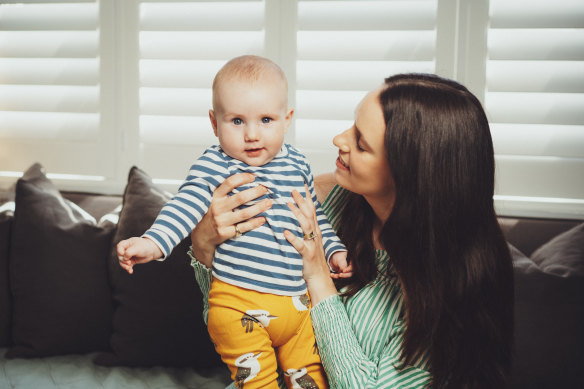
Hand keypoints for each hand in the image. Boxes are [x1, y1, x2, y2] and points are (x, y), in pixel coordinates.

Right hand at [117, 237, 162, 273]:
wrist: (153, 251)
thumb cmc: (145, 247)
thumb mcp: (137, 248)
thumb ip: (129, 252)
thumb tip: (124, 259)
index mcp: (127, 243)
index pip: (119, 247)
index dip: (120, 252)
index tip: (124, 255)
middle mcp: (126, 249)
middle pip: (120, 256)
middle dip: (123, 260)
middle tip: (129, 262)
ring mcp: (129, 256)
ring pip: (123, 262)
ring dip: (125, 266)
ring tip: (129, 268)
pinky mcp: (132, 261)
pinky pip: (128, 266)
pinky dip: (128, 269)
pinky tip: (130, 271)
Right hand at [190, 173, 271, 267]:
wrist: (202, 235)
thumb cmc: (212, 213)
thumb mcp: (214, 199)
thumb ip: (226, 190)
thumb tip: (247, 176)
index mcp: (215, 197)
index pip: (229, 183)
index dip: (242, 178)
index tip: (253, 176)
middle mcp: (218, 208)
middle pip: (240, 198)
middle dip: (255, 192)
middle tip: (265, 189)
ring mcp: (221, 221)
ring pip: (244, 213)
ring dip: (259, 207)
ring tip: (269, 203)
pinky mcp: (225, 233)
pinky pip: (244, 227)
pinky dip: (255, 223)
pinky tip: (263, 218)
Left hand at [284, 185, 337, 305]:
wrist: (320, 278)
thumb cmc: (312, 260)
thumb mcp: (310, 241)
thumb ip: (304, 229)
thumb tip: (296, 215)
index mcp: (315, 231)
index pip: (312, 210)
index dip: (307, 197)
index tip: (302, 185)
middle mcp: (315, 235)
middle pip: (309, 214)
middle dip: (301, 201)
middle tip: (293, 190)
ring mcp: (312, 244)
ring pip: (306, 226)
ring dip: (297, 214)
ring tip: (288, 205)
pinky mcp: (307, 255)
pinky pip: (300, 245)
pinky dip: (293, 238)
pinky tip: (285, 232)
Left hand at [329, 251, 352, 278]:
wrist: (333, 256)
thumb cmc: (338, 255)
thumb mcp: (340, 259)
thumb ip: (343, 264)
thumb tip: (344, 271)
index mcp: (352, 262)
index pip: (352, 267)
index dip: (349, 270)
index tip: (344, 271)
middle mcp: (349, 267)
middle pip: (350, 273)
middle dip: (345, 275)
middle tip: (340, 275)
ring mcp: (345, 271)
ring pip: (344, 276)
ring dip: (338, 276)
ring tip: (333, 274)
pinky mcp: (341, 273)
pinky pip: (339, 276)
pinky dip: (335, 276)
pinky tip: (331, 275)